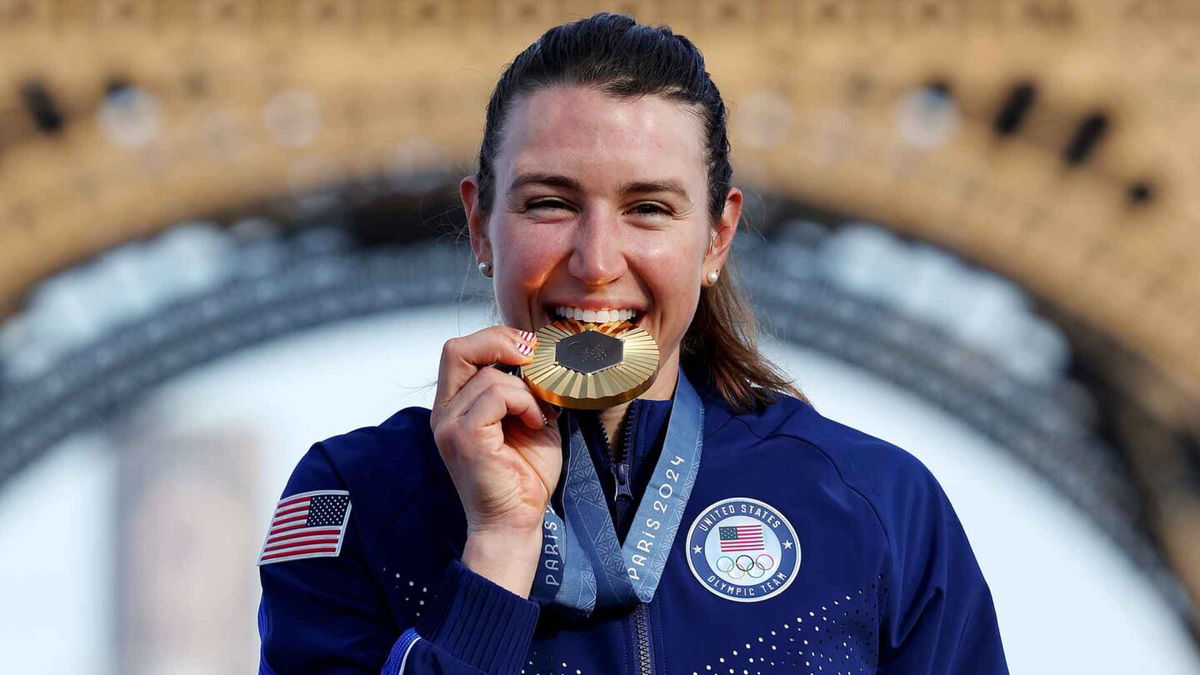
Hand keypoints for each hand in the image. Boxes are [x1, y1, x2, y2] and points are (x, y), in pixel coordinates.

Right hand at [430, 326, 561, 594]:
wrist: (516, 521)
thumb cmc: (524, 477)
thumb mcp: (527, 419)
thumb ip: (523, 389)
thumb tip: (540, 358)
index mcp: (455, 406)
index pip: (460, 351)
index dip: (494, 339)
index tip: (529, 350)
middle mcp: (444, 412)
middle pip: (456, 349)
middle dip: (499, 342)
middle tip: (531, 357)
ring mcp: (449, 424)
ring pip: (489, 376)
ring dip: (525, 391)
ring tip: (538, 417)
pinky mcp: (463, 436)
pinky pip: (495, 394)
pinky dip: (523, 403)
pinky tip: (534, 424)